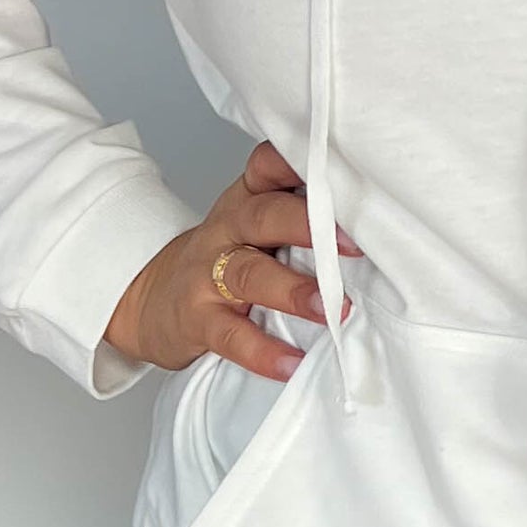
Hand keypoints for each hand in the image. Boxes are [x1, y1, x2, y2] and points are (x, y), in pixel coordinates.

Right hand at [104, 138, 362, 384]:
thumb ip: (300, 212)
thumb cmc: (223, 258)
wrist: (150, 298)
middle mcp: (227, 230)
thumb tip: (377, 221)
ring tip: (333, 309)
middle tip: (356, 244)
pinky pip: (230, 335)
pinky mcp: (198, 320)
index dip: (299, 164)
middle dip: (308, 226)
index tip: (344, 169)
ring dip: (294, 292)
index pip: (267, 166)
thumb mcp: (253, 224)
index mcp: (247, 200)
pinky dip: (263, 352)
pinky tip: (293, 363)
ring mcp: (208, 275)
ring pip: (250, 275)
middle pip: (264, 216)